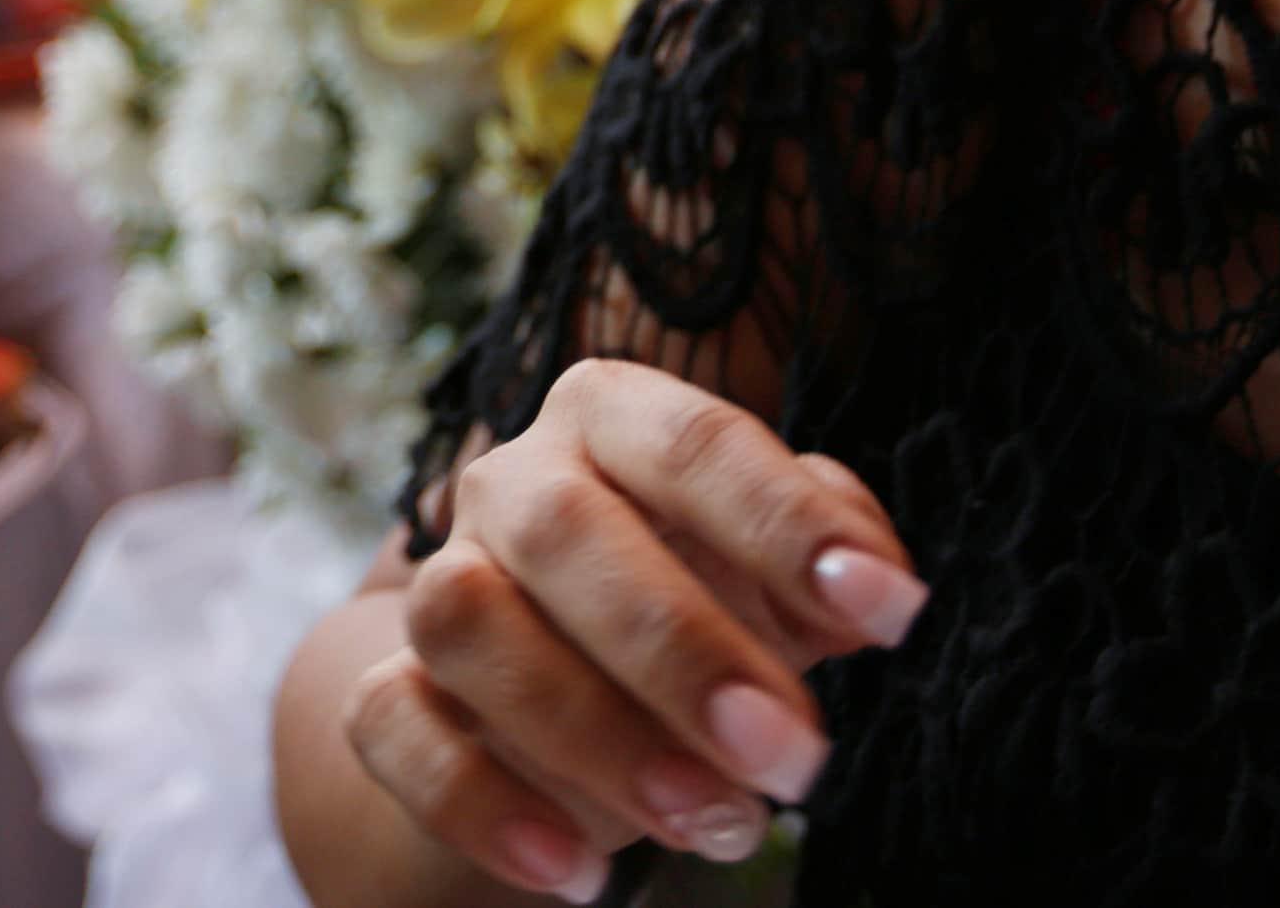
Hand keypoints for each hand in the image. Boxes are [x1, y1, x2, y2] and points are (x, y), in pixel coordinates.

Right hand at [346, 362, 924, 901]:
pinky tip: (579, 874)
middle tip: (795, 756)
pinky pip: (393, 728)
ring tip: (716, 822)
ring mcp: (437, 581)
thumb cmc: (698, 588)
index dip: (789, 525)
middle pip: (564, 532)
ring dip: (595, 735)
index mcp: (613, 417)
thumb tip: (872, 589)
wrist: (558, 661)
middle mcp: (513, 481)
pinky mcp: (387, 690)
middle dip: (686, 652)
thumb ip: (831, 542)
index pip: (693, 443)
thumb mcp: (774, 562)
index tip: (892, 611)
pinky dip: (479, 806)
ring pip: (466, 624)